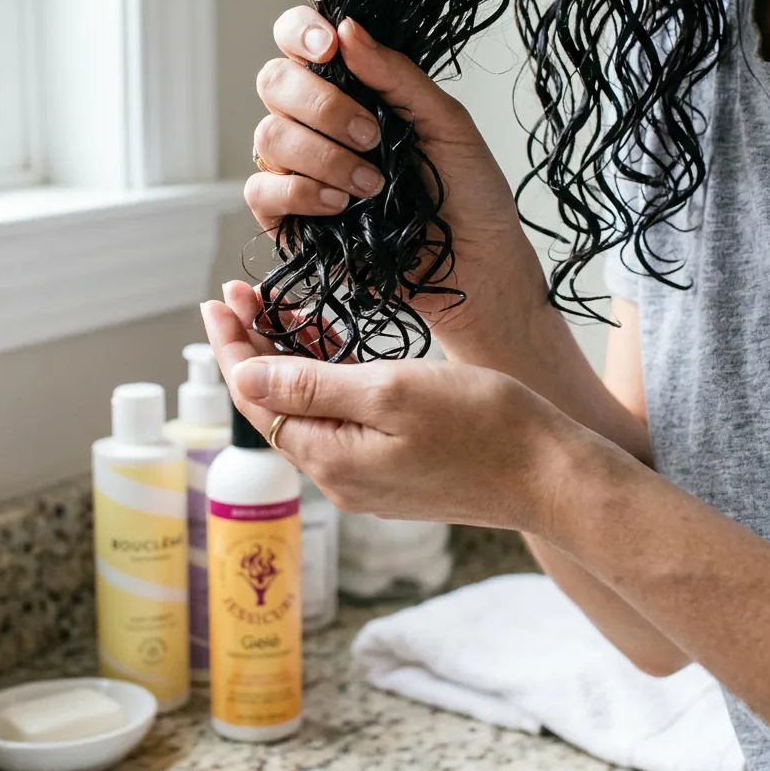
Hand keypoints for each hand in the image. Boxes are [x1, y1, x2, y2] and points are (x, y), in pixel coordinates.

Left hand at [201, 288, 567, 534]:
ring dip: (290, 360)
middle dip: (254, 347)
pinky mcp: (395, 471)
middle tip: (242, 294)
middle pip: (276, 404)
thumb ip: (313, 385)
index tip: (218, 300)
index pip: (255, 398)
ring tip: (278, 310)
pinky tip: (329, 349)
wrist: (551, 476)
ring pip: (309, 411)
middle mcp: (340, 476)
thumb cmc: (482, 426)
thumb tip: (245, 375)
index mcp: (330, 458)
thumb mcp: (390, 391)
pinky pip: (341, 421)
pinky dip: (326, 380)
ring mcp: (368, 477)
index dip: (231, 346)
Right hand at [247, 8, 546, 350]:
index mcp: (351, 87)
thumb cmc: (468, 192)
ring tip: (373, 185)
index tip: (329, 47)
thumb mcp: (447, 123)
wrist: (474, 263)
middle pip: (273, 83)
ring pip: (268, 137)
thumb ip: (396, 75)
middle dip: (322, 106)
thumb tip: (347, 27)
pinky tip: (341, 206)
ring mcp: (298, 168)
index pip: (298, 41)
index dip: (301, 33)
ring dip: (324, 157)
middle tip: (373, 136)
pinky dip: (301, 192)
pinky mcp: (288, 217)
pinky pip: (261, 190)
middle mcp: (315, 122)